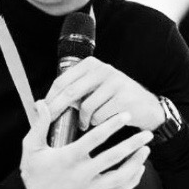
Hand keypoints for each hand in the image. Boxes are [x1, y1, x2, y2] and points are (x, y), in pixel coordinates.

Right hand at [21, 100, 152, 188]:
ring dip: (136, 163)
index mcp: (68, 158)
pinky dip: (131, 181)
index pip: (94, 139)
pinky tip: (138, 169)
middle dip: (132, 144)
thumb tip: (42, 103)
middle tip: (147, 133)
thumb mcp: (31, 146)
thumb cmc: (32, 170)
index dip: (112, 125)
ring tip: (146, 150)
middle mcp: (81, 175)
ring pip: (119, 178)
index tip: (125, 115)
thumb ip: (39, 124)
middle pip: (113, 158)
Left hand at [45, 57, 164, 130]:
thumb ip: (75, 90)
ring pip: (86, 107)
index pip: (63, 80)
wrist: (147, 107)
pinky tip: (102, 124)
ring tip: (86, 123)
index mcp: (92, 64)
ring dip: (83, 120)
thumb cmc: (114, 99)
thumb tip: (44, 104)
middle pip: (71, 92)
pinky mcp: (124, 98)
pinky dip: (97, 124)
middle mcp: (103, 69)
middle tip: (50, 121)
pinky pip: (100, 117)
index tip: (41, 110)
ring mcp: (115, 83)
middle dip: (57, 109)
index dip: (50, 96)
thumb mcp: (95, 87)